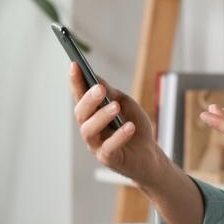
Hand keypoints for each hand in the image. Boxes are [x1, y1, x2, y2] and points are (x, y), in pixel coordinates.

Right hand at [68, 62, 162, 182]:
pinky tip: (129, 127)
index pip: (80, 96)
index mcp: (92, 114)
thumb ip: (111, 93)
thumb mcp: (125, 104)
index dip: (75, 81)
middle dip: (88, 100)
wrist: (149, 154)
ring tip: (115, 107)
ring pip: (89, 131)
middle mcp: (90, 129)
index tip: (74, 64)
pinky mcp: (108, 159)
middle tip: (100, 89)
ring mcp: (97, 145)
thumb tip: (96, 79)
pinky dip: (119, 136)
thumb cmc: (133, 126)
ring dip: (101, 117)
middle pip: (81, 114)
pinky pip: (109, 147)